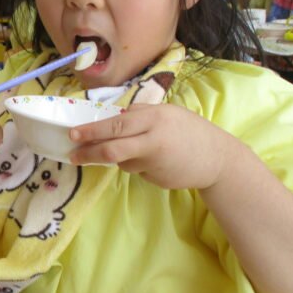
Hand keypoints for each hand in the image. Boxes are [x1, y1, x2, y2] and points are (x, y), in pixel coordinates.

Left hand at [69, 103, 234, 189]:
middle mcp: (153, 139)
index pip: (116, 124)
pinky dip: (140, 166)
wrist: (219, 158)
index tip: (73, 135)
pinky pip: (138, 171)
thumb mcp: (166, 114)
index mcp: (154, 118)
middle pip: (112, 148)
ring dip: (123, 157)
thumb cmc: (189, 131)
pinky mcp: (158, 179)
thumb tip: (110, 121)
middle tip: (73, 155)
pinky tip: (160, 161)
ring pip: (123, 162)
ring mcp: (156, 162)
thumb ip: (140, 117)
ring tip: (146, 150)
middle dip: (89, 152)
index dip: (92, 131)